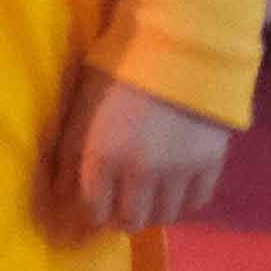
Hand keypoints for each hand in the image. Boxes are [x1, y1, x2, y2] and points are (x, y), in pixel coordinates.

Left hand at [53, 69, 231, 236]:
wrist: (178, 48)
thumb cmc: (118, 73)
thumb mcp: (81, 109)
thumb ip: (69, 154)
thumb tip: (60, 194)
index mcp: (102, 157)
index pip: (94, 212)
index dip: (92, 213)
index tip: (95, 204)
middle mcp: (140, 172)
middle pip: (131, 222)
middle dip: (121, 216)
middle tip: (121, 202)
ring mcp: (179, 171)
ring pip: (165, 217)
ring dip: (153, 210)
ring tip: (148, 194)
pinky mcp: (210, 164)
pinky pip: (196, 202)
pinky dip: (183, 199)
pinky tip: (174, 185)